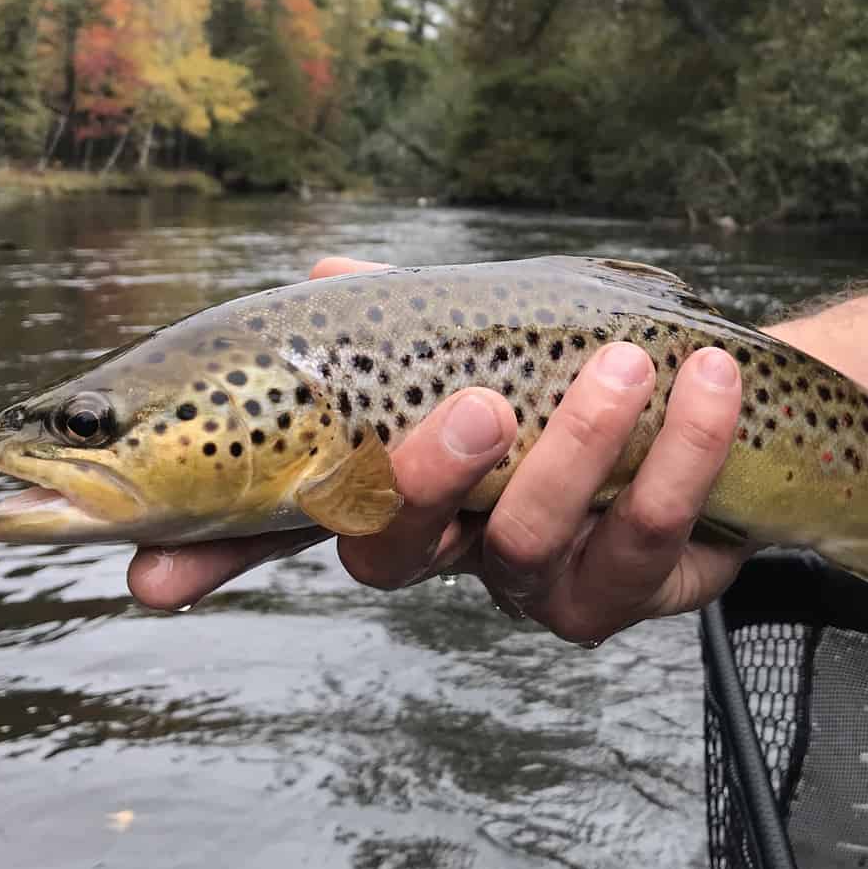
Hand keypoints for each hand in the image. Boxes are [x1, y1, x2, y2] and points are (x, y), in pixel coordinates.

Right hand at [127, 256, 751, 643]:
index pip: (283, 527)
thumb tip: (321, 274)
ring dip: (580, 447)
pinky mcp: (623, 593)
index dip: (212, 555)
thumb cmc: (574, 368)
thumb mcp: (485, 327)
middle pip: (397, 548)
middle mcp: (447, 546)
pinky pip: (645, 542)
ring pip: (531, 539)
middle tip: (478, 406)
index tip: (150, 574)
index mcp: (392, 481)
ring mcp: (532, 579)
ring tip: (629, 366)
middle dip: (427, 481)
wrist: (717, 410)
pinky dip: (680, 460)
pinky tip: (707, 387)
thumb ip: (397, 307)